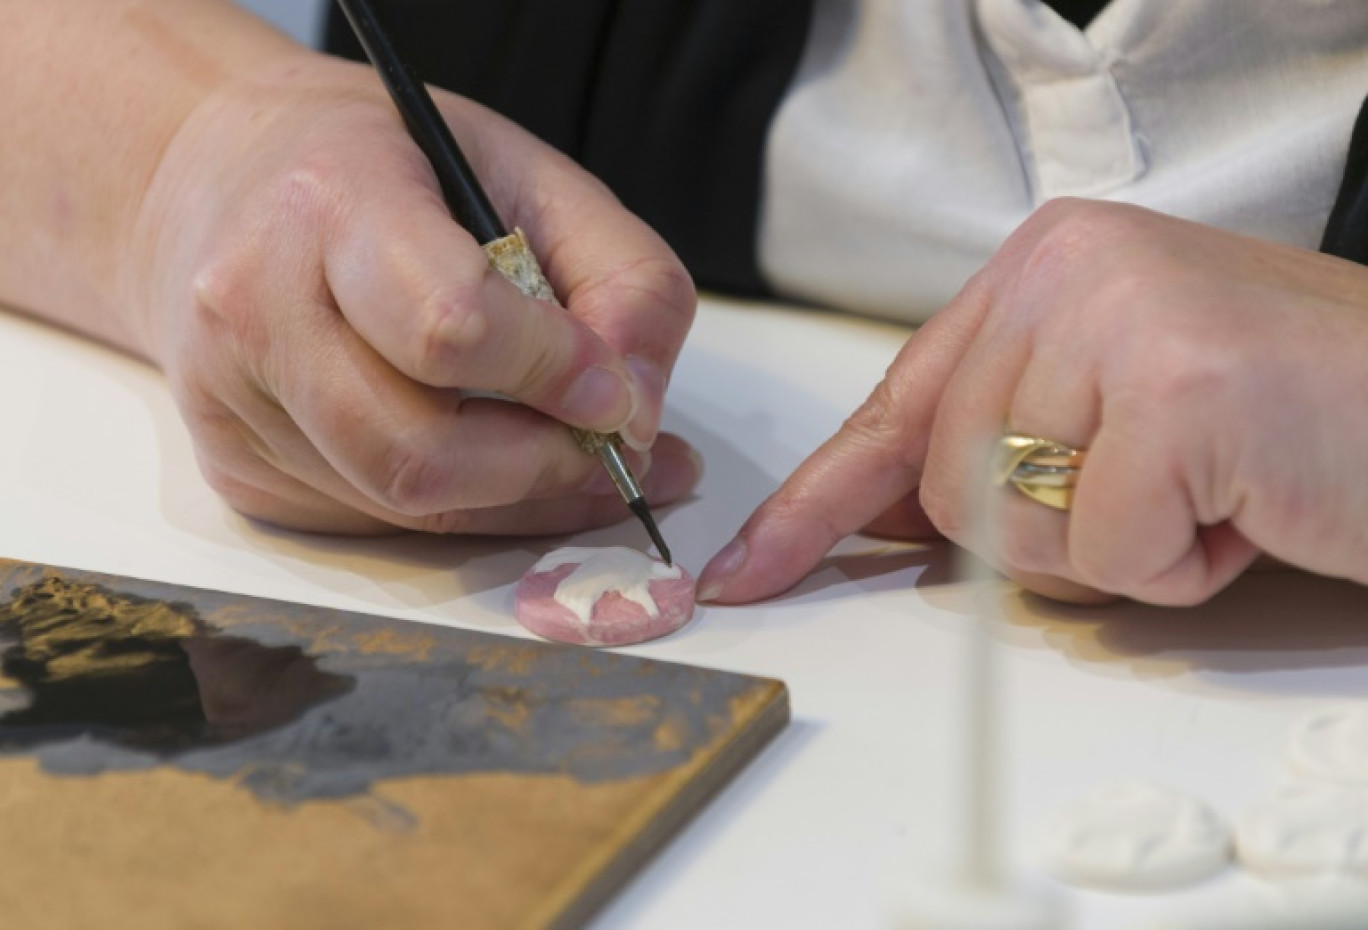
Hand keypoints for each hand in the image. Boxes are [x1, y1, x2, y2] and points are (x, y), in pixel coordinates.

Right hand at [129, 51, 698, 534]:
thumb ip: (625, 282)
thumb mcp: (536, 177)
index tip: (616, 393)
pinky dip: (456, 506)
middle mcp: (254, 304)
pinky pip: (371, 522)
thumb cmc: (395, 169)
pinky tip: (484, 453)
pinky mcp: (234, 465)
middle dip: (542, 467)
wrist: (224, 176)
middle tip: (602, 445)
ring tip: (563, 451)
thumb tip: (641, 418)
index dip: (554, 375)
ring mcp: (230, 398)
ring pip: (400, 504)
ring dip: (511, 499)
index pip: (449, 327)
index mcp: (332, 200)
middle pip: (420, 451)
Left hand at [699, 199, 1367, 605]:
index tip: (747, 570)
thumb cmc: (1293, 424)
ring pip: (1014, 526)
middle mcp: (1068, 266)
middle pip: (945, 484)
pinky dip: (1179, 565)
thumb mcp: (1120, 418)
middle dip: (1049, 533)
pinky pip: (1105, 549)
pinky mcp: (1178, 386)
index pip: (892, 406)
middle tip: (1168, 488)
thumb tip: (878, 517)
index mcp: (1045, 265)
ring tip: (1215, 486)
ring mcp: (1120, 316)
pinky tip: (1248, 503)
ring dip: (1121, 549)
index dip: (816, 505)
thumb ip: (999, 446)